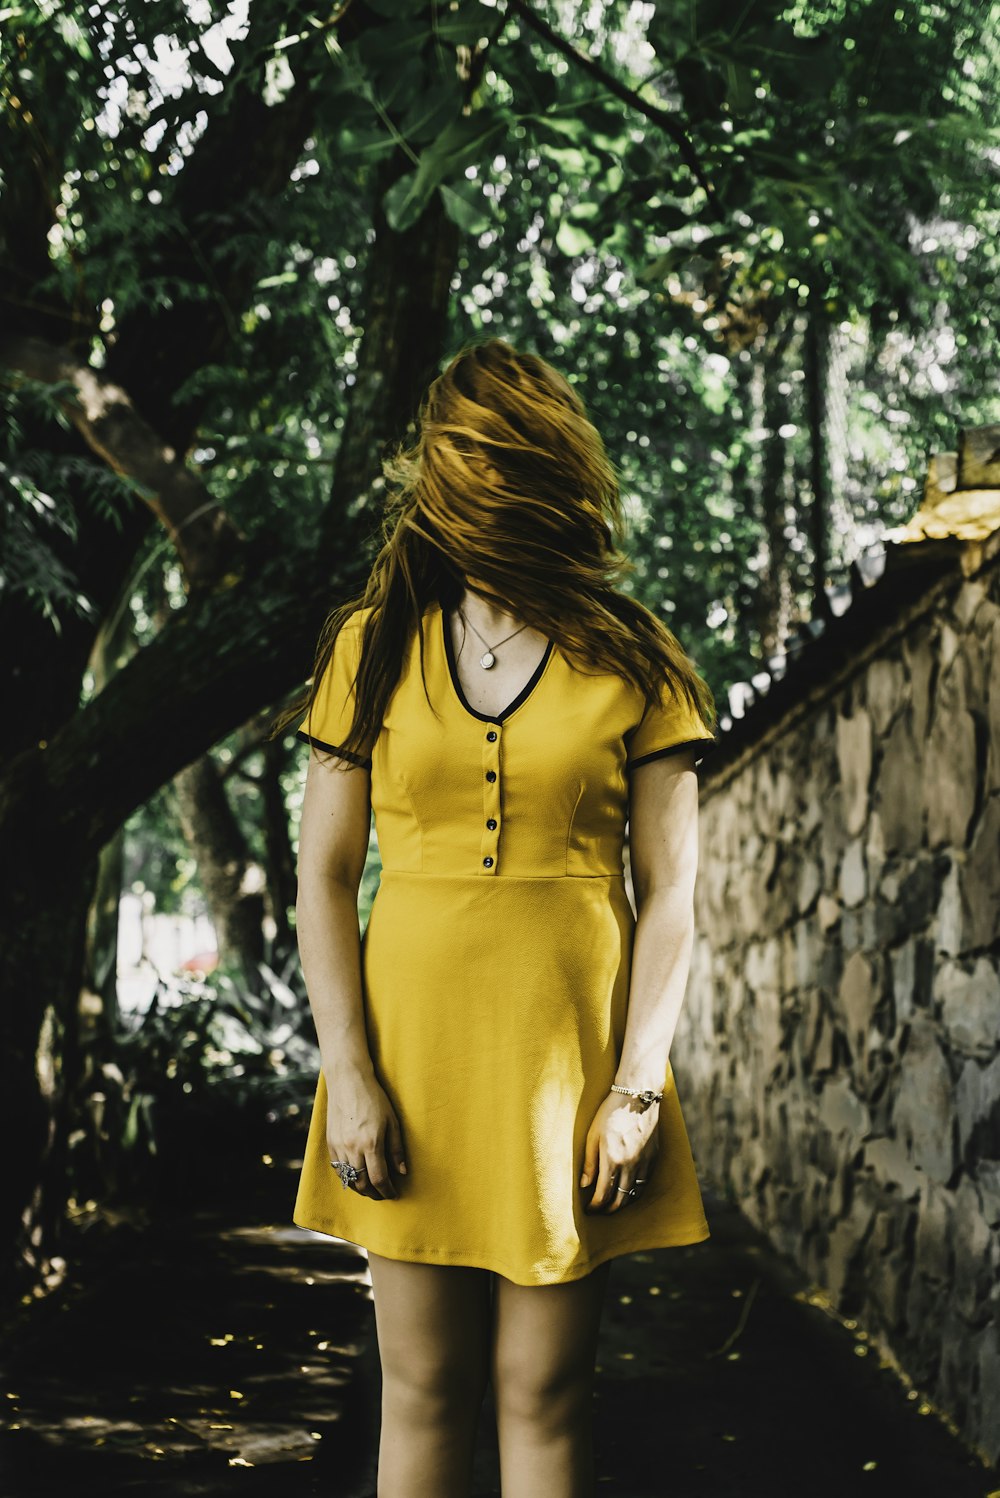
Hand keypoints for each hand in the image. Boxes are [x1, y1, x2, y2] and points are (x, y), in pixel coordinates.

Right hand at [325, 1065, 406, 1200]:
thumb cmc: (374, 1098)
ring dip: (360, 1188)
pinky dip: (347, 1177)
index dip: (387, 1190)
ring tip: (370, 1188)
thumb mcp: (392, 1121)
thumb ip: (396, 1149)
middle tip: (383, 1194)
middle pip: (362, 1184)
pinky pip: (337, 1169)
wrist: (348, 1081)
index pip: (379, 1178)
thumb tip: (402, 1172)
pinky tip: (355, 1176)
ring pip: (348, 1179)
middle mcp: (352, 1148)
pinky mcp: (330, 1143)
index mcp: (371, 1143)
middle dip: (374, 1193)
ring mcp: (339, 1146)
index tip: (393, 1193)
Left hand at [580, 1091, 659, 1212]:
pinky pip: (645, 1183)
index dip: (595, 1206)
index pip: (603, 1194)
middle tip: (600, 1211)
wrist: (637, 1097)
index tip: (589, 1210)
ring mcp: (644, 1162)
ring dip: (623, 1203)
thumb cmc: (610, 1113)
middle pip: (620, 1199)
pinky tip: (628, 1191)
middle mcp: (630, 1165)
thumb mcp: (593, 1135)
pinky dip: (635, 1191)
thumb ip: (590, 1163)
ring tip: (613, 1204)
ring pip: (634, 1194)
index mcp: (612, 1160)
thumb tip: (585, 1185)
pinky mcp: (653, 1158)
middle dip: (609, 1209)